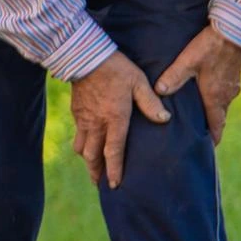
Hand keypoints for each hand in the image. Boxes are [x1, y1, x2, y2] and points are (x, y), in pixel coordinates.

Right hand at [70, 50, 169, 189]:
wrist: (85, 55)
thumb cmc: (116, 68)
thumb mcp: (138, 82)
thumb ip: (151, 102)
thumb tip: (164, 119)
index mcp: (114, 119)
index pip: (113, 151)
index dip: (114, 170)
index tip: (114, 185)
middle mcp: (96, 123)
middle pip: (92, 156)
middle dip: (96, 172)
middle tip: (101, 184)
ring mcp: (83, 118)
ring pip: (81, 148)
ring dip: (87, 160)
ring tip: (93, 167)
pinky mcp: (76, 111)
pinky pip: (77, 134)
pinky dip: (82, 144)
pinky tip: (87, 143)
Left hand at [155, 24, 240, 145]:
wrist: (234, 29)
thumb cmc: (210, 46)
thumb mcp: (188, 61)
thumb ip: (173, 77)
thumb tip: (159, 92)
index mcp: (215, 97)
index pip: (216, 127)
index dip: (212, 140)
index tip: (206, 150)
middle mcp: (226, 96)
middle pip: (219, 119)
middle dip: (211, 128)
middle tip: (199, 136)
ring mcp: (232, 86)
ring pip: (222, 106)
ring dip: (213, 113)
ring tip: (201, 116)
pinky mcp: (234, 76)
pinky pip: (225, 95)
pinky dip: (217, 100)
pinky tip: (208, 94)